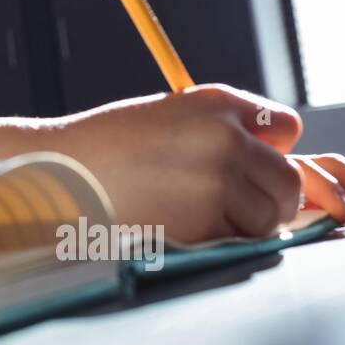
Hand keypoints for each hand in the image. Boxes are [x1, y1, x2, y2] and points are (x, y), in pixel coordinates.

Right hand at [44, 83, 344, 242]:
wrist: (58, 172)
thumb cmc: (109, 147)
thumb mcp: (169, 116)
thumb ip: (224, 130)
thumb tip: (285, 160)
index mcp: (217, 103)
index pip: (286, 127)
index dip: (271, 150)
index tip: (249, 164)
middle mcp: (224, 137)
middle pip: (287, 180)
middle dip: (270, 198)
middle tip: (236, 206)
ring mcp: (217, 181)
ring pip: (268, 218)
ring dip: (245, 224)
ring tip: (199, 215)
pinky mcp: (203, 222)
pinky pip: (236, 242)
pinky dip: (217, 241)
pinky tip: (181, 225)